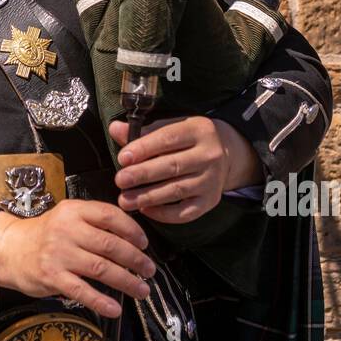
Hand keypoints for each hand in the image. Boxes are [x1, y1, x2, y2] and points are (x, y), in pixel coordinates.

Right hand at [0, 199, 155, 319]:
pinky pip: (82, 291)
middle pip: (110, 244)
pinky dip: (101, 301)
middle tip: (149, 270)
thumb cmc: (44, 234)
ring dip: (126, 281)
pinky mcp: (51, 277)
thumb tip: (131, 238)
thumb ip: (93, 221)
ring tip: (141, 290)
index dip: (132, 230)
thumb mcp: (67, 216)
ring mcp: (59, 254)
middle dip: (136, 259)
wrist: (8, 248)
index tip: (144, 244)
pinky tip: (115, 309)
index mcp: (74, 210)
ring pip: (101, 268)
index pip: (110, 216)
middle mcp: (67, 229)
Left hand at [108, 115, 261, 225]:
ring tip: (125, 200)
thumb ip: (143, 131)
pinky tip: (145, 210)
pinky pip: (186, 212)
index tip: (123, 158)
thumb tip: (115, 129)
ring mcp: (212, 179)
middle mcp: (209, 155)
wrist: (226, 153)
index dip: (144, 148)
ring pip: (177, 190)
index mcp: (198, 130)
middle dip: (143, 174)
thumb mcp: (171, 127)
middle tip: (120, 181)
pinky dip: (164, 214)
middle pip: (172, 166)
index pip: (168, 138)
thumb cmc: (188, 139)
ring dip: (148, 197)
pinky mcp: (211, 200)